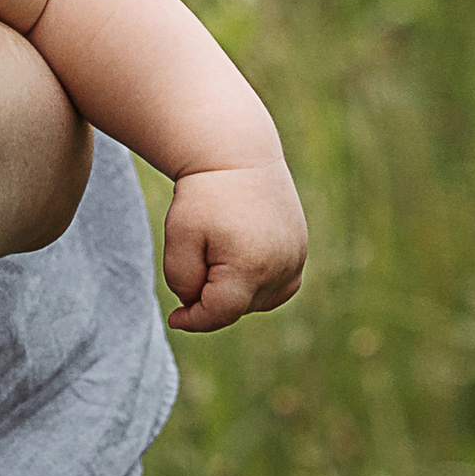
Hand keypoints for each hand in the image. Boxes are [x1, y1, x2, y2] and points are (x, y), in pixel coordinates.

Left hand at [163, 162, 307, 330]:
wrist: (238, 155)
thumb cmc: (204, 194)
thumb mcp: (179, 235)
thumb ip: (182, 280)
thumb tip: (197, 304)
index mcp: (251, 266)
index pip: (220, 314)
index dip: (194, 320)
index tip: (174, 319)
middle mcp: (282, 267)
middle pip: (237, 306)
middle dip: (211, 296)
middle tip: (196, 255)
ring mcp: (296, 260)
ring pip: (257, 300)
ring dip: (235, 292)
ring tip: (218, 251)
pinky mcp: (300, 252)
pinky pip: (277, 287)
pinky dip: (256, 285)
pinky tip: (239, 261)